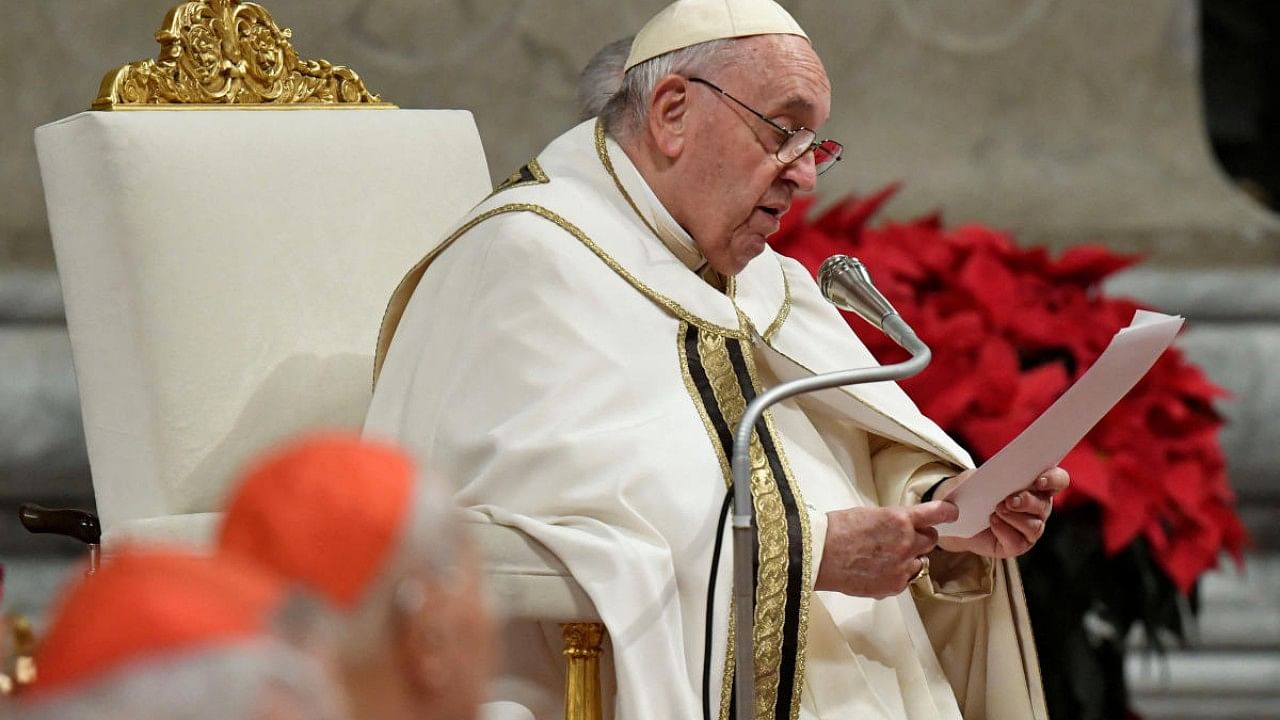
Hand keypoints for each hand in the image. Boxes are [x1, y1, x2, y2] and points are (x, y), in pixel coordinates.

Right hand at [815, 501, 958, 598]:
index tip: (952, 513)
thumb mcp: (869, 514)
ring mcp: (902, 567)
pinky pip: (906, 579)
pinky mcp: (894, 585)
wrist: (819, 555)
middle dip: (920, 537)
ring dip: (910, 558)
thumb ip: (892, 521)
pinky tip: (878, 570)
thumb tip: (903, 527)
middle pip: (931, 540)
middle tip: (904, 538)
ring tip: (886, 557)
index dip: (947, 513)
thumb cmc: (837, 530)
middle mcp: (906, 542)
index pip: (936, 514)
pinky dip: (898, 575)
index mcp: (899, 519)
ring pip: (920, 561)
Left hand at [936, 467, 1069, 557]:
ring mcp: (1029, 528)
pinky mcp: (1017, 545)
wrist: (956, 515)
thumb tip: (987, 480)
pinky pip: (1018, 541)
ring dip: (1015, 517)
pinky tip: (992, 522)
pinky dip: (1004, 531)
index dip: (1053, 479)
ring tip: (996, 510)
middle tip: (1009, 500)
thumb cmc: (971, 491)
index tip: (1038, 480)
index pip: (1057, 480)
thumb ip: (980, 477)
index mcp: (1035, 485)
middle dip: (1027, 501)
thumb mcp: (974, 478)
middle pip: (1045, 504)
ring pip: (1034, 526)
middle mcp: (1038, 507)